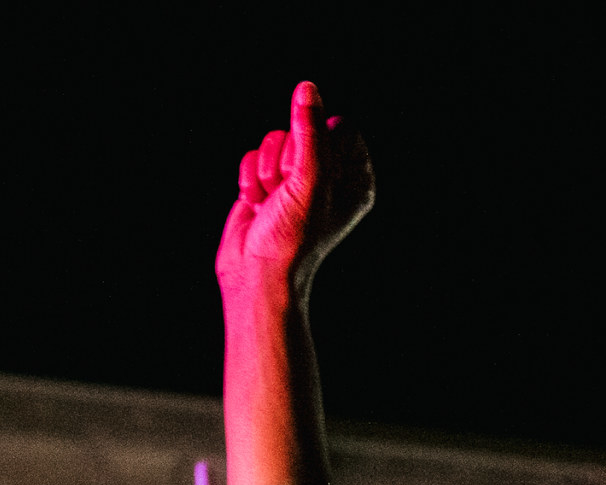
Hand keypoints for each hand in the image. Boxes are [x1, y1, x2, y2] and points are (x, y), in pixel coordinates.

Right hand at [216, 80, 373, 304]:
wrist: (256, 275)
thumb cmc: (293, 238)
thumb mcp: (309, 180)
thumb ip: (310, 131)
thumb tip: (307, 88)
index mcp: (355, 179)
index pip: (342, 127)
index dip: (319, 141)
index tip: (311, 173)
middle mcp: (328, 177)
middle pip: (304, 129)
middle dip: (287, 158)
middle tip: (287, 193)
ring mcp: (295, 181)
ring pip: (275, 140)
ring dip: (266, 170)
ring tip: (271, 202)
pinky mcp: (266, 185)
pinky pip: (253, 156)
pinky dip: (250, 179)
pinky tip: (256, 205)